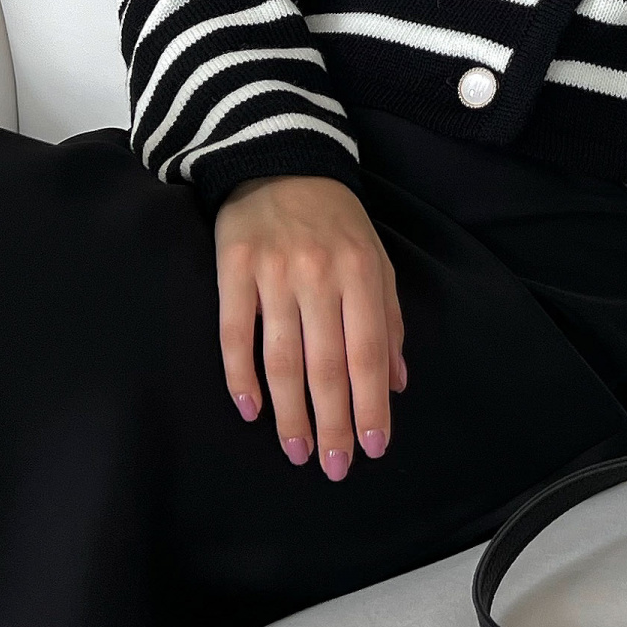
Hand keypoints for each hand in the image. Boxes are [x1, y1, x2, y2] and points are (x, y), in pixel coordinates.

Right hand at [213, 175, 405, 478]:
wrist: (279, 160)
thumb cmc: (336, 221)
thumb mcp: (376, 260)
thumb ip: (388, 320)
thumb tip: (395, 385)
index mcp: (361, 272)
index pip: (368, 352)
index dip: (370, 405)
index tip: (372, 448)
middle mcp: (318, 274)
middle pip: (326, 365)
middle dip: (333, 423)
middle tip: (333, 466)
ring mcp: (272, 273)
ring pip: (280, 358)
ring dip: (290, 412)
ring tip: (299, 450)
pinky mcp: (232, 270)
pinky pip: (233, 333)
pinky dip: (240, 376)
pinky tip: (251, 409)